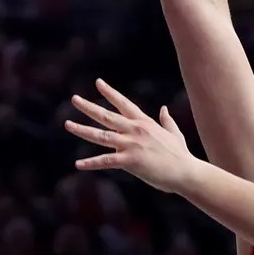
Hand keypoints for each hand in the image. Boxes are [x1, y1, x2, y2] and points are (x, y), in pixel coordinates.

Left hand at [66, 80, 196, 193]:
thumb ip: (167, 120)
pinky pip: (106, 161)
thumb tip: (164, 108)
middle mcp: (135, 130)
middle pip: (107, 116)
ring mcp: (132, 145)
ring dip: (82, 130)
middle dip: (89, 107)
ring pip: (101, 135)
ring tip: (67, 125)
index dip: (110, 92)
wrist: (186, 172)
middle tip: (74, 99)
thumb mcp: (174, 133)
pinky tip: (78, 164)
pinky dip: (91, 163)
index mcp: (144, 122)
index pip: (123, 103)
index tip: (98, 82)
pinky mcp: (130, 161)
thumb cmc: (180, 154)